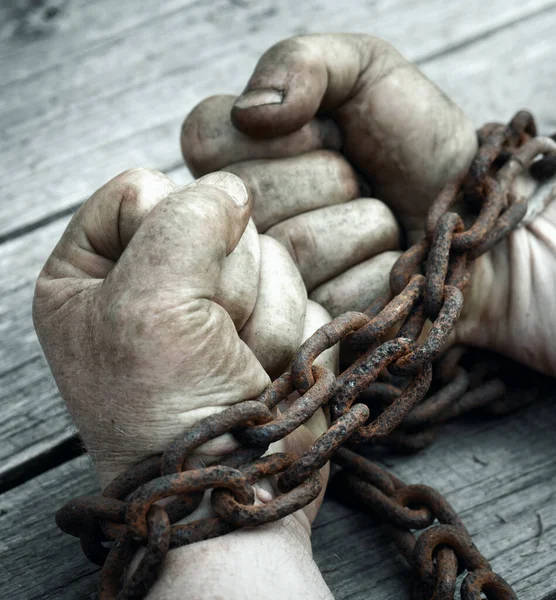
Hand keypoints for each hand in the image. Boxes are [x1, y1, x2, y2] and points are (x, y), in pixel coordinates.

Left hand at [33, 169, 334, 598]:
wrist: (231, 487)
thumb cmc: (166, 412)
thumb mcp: (147, 303)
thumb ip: (184, 220)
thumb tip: (233, 192)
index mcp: (98, 268)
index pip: (146, 188)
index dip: (168, 231)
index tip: (166, 295)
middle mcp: (158, 278)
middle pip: (218, 220)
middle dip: (223, 285)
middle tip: (205, 339)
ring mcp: (219, 300)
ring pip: (270, 254)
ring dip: (261, 316)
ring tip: (233, 362)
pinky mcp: (269, 320)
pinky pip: (302, 292)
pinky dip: (289, 335)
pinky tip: (263, 372)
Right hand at [181, 33, 555, 388]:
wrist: (476, 221)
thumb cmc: (419, 147)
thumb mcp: (368, 74)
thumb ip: (303, 61)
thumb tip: (253, 111)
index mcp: (241, 162)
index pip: (207, 139)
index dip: (284, 135)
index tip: (332, 135)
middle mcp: (244, 227)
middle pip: (253, 198)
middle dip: (331, 179)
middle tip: (364, 183)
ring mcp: (272, 285)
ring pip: (295, 249)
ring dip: (363, 226)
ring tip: (383, 225)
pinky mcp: (309, 330)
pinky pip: (330, 297)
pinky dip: (378, 273)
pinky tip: (390, 270)